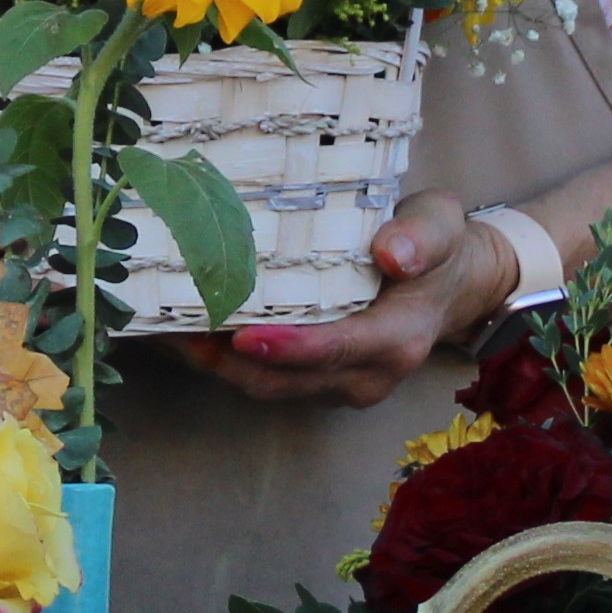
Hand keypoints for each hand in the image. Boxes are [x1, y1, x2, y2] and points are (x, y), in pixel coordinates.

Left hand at [180, 192, 516, 404]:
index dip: (288, 347)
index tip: (240, 336)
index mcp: (397, 339)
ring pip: (266, 386)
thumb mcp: (442, 226)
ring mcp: (339, 384)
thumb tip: (393, 254)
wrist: (453, 282)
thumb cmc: (441, 247)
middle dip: (223, 360)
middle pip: (284, 380)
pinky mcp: (317, 381)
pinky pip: (265, 378)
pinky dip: (221, 359)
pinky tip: (180, 330)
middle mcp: (366, 375)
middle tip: (168, 326)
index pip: (336, 348)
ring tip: (158, 328)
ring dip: (211, 363)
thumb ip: (421, 237)